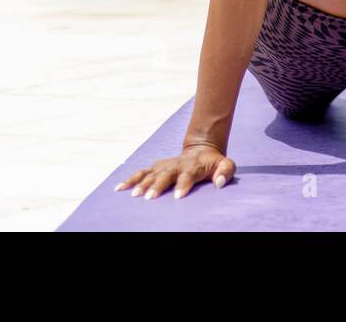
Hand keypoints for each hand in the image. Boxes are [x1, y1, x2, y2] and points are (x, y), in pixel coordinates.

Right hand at [114, 143, 235, 199]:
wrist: (201, 148)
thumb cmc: (213, 163)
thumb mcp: (226, 164)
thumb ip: (226, 171)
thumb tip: (219, 183)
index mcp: (192, 166)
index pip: (188, 176)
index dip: (184, 185)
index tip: (179, 197)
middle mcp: (176, 165)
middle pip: (165, 175)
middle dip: (158, 186)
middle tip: (150, 197)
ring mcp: (164, 165)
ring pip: (151, 174)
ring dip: (142, 183)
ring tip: (134, 195)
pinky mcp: (156, 167)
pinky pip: (141, 173)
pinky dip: (130, 179)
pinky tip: (119, 188)